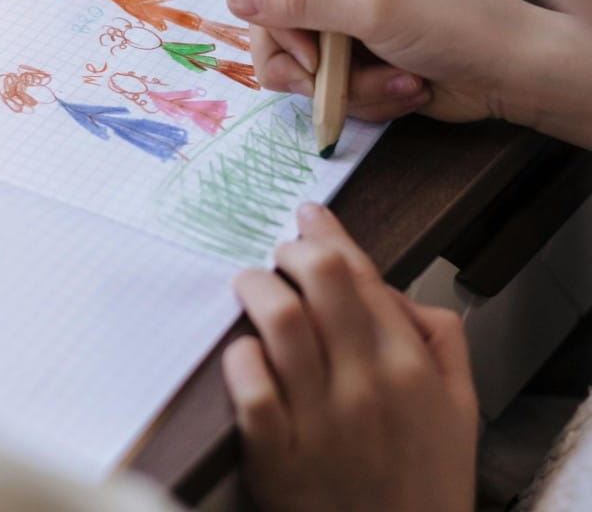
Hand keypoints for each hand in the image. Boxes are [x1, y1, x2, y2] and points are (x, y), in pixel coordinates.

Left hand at [223, 204, 477, 511]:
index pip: (362, 274)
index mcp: (408, 366)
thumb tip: (399, 290)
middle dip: (290, 253)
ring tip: (249, 288)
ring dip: (256, 289)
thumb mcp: (460, 412)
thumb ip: (443, 341)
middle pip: (320, 279)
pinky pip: (250, 388)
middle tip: (278, 257)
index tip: (308, 215)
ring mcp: (321, 421)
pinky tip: (241, 353)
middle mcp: (366, 385)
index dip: (328, 234)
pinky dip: (239, 359)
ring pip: (281, 320)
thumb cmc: (423, 485)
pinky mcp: (277, 457)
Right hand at [226, 0, 547, 123]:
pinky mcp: (362, 62)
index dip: (274, 20)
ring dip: (346, 86)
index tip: (308, 52)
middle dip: (308, 65)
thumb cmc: (457, 25)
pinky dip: (365, 97)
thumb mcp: (373, 7)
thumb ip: (300, 1)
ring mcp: (351, 25)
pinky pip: (333, 89)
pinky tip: (406, 89)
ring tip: (393, 82)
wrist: (516, 74)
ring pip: (304, 68)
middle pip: (276, 28)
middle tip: (330, 81)